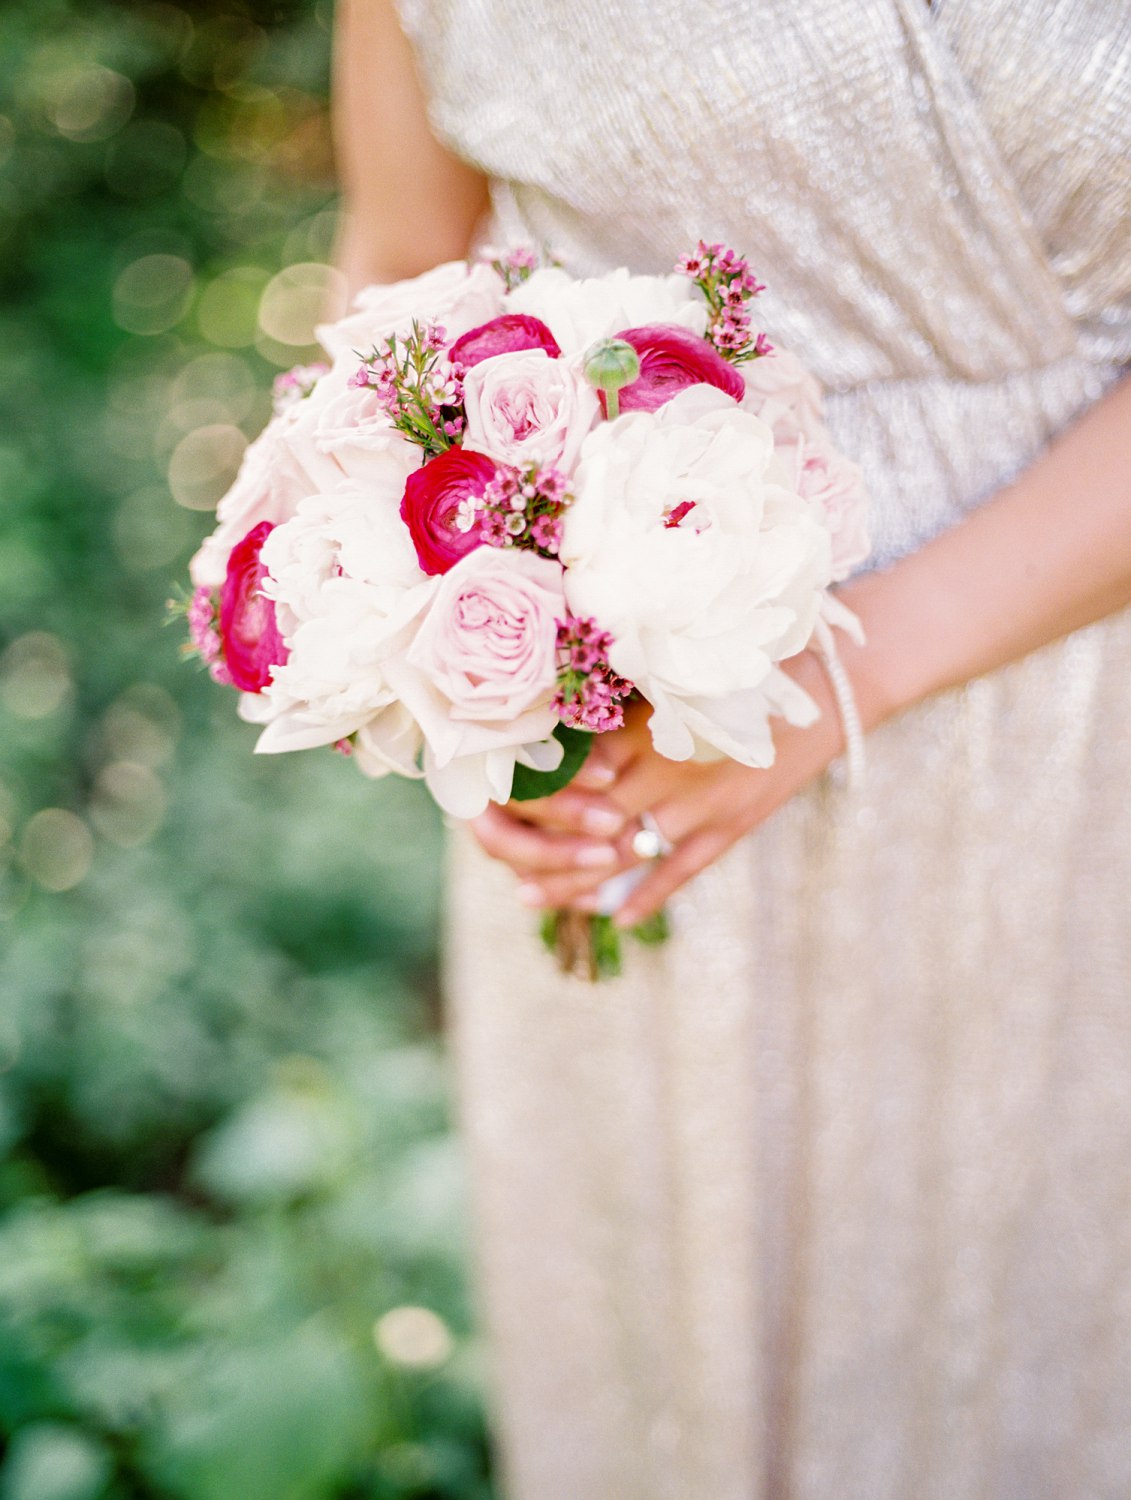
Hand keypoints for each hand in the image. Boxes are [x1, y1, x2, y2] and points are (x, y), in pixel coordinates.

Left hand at [470, 650, 844, 926]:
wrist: (825, 691)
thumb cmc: (743, 669)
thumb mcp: (675, 675)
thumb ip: (621, 699)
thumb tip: (553, 715)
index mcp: (648, 725)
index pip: (572, 770)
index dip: (532, 794)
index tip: (492, 804)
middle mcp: (668, 769)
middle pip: (587, 823)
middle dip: (540, 850)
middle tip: (500, 868)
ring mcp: (701, 805)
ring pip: (624, 856)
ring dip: (575, 883)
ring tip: (532, 900)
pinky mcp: (732, 826)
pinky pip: (680, 871)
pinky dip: (645, 897)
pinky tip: (616, 916)